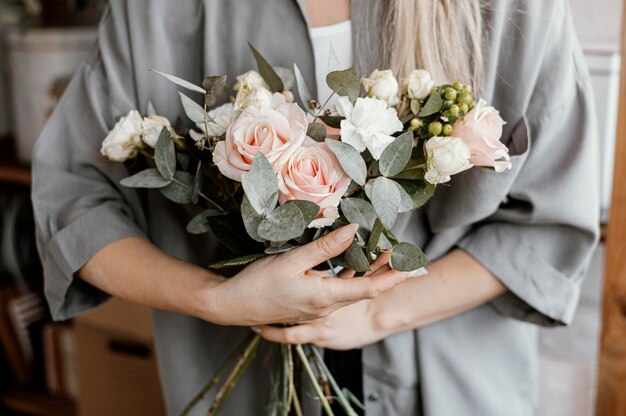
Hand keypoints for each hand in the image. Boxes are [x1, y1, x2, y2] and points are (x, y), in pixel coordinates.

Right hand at [207, 225, 408, 325]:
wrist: (232, 306)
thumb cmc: (259, 284)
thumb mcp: (292, 261)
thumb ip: (325, 247)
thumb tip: (353, 230)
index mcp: (326, 297)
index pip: (370, 288)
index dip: (393, 276)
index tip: (412, 264)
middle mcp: (326, 306)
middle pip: (365, 289)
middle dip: (386, 271)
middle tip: (403, 251)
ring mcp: (318, 307)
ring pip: (352, 289)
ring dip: (369, 273)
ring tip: (383, 251)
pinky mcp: (309, 303)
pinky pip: (337, 290)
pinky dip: (351, 276)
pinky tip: (353, 263)